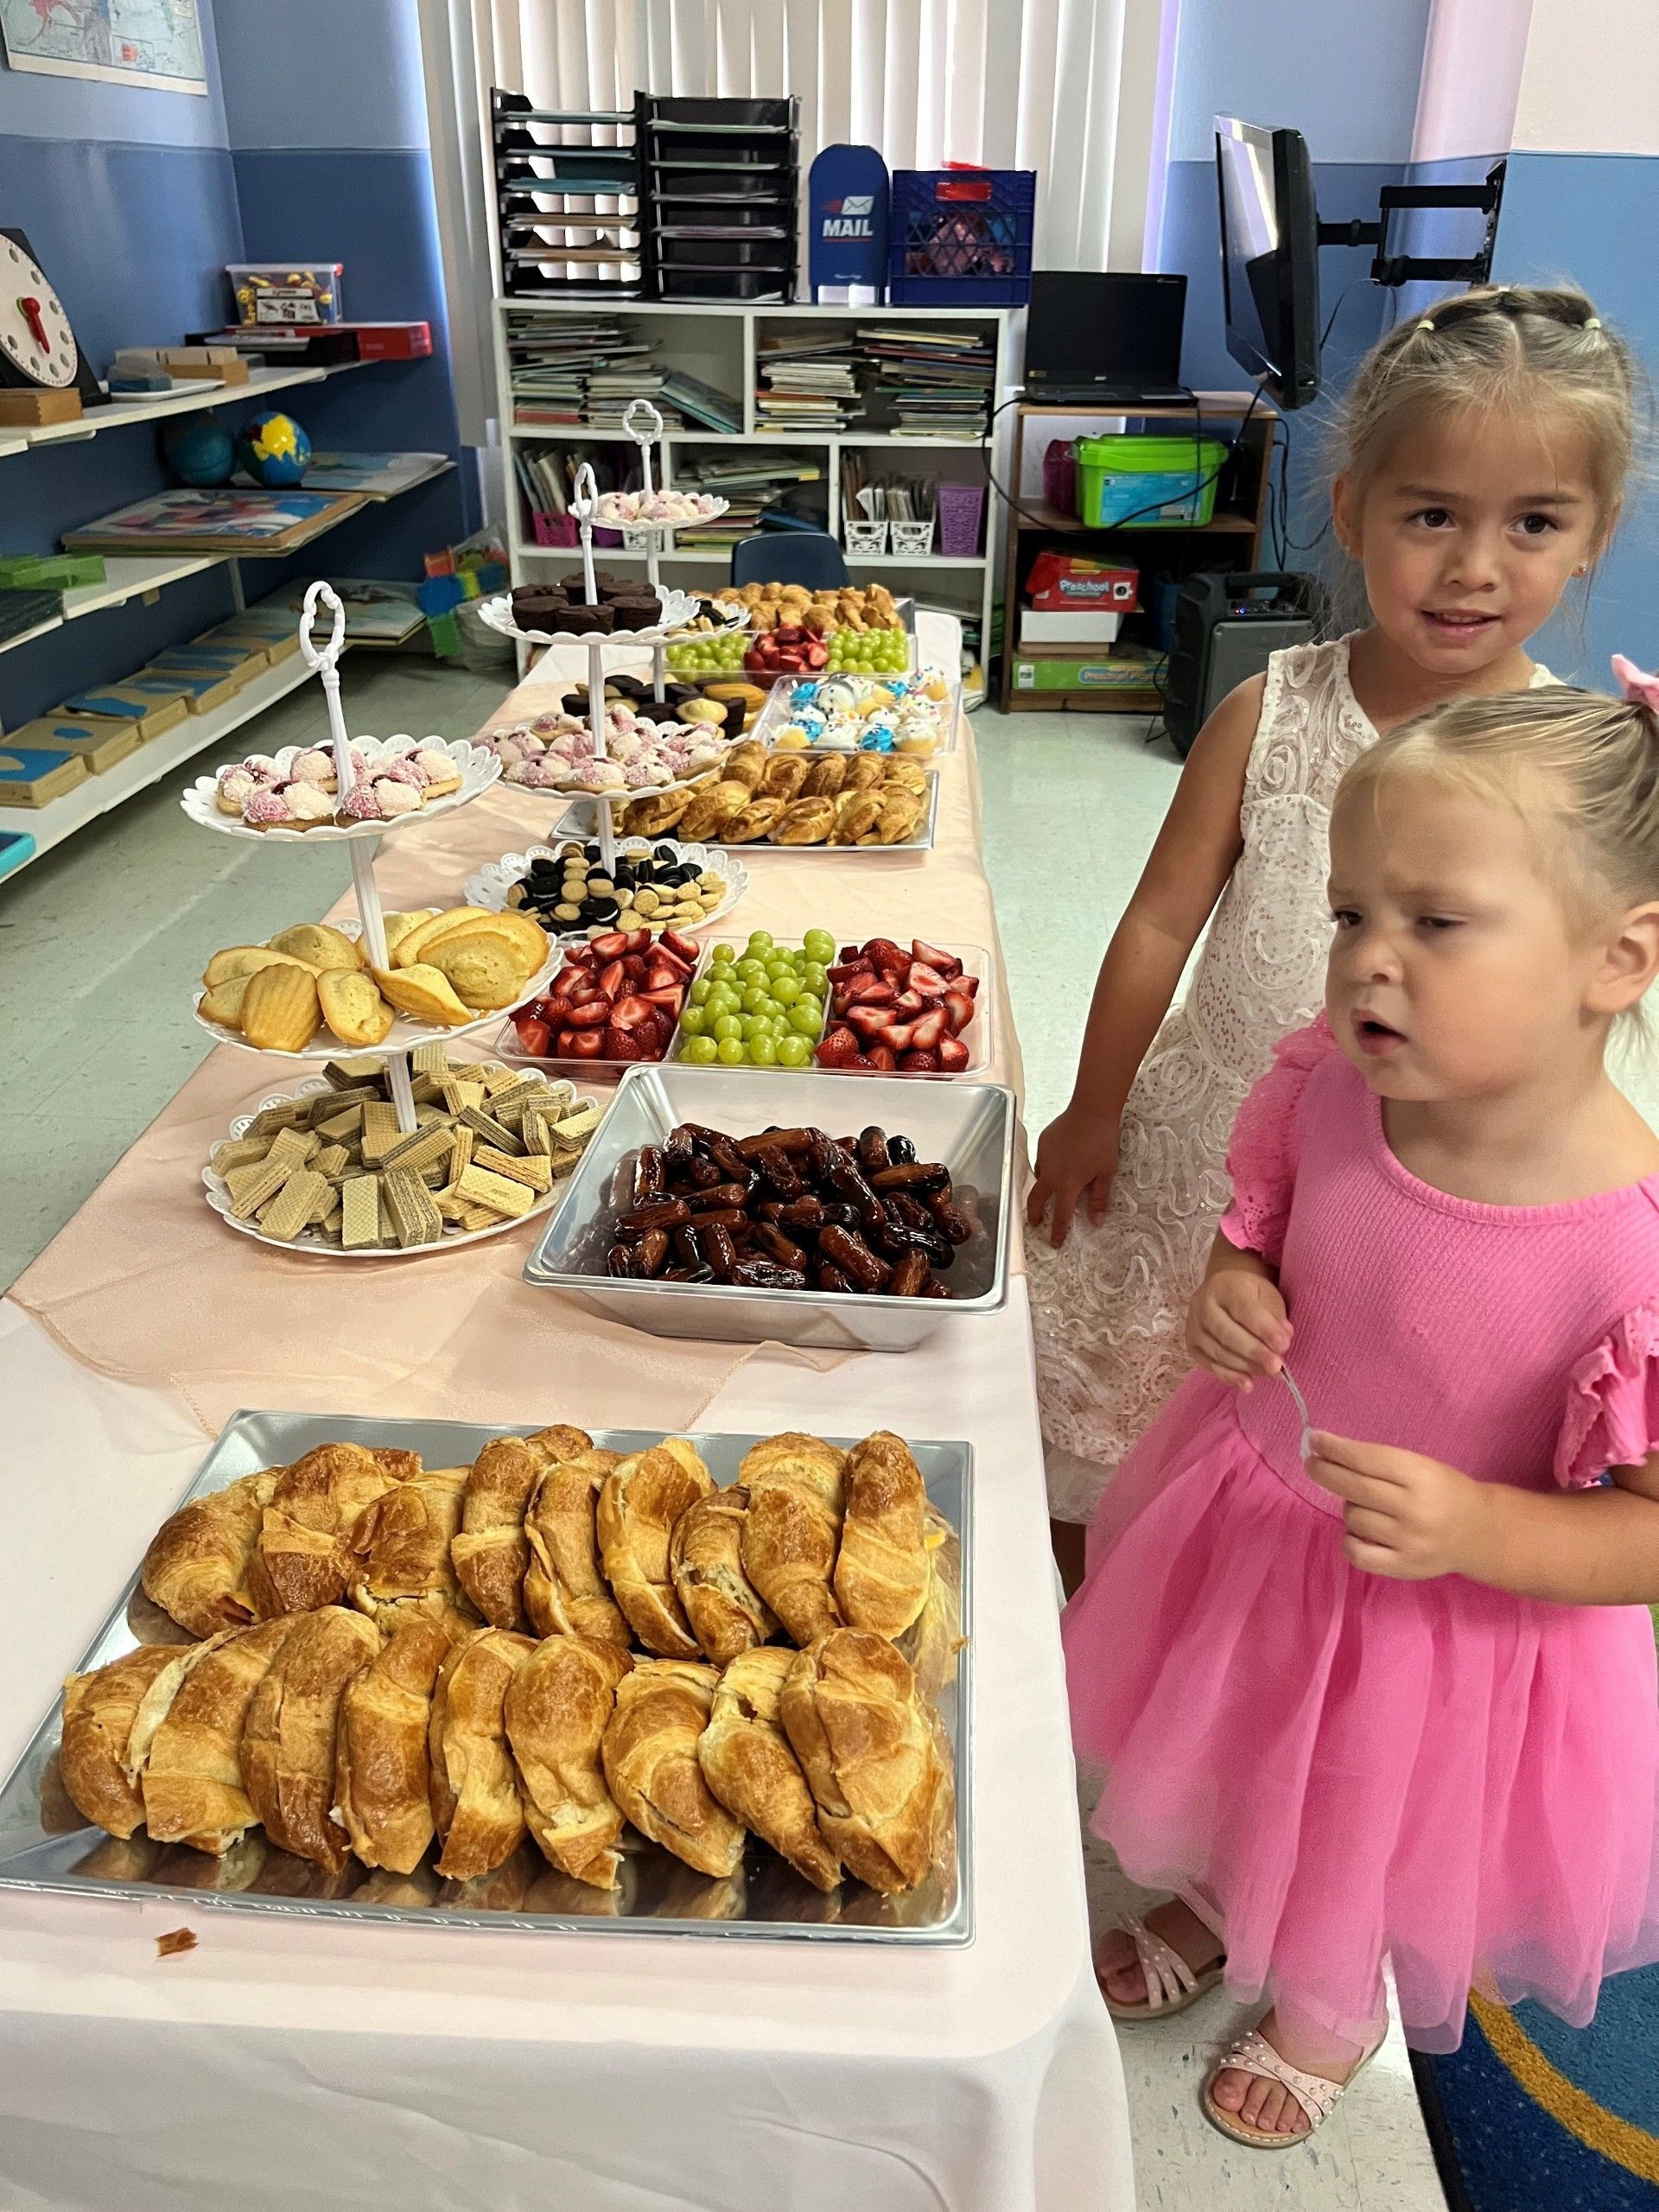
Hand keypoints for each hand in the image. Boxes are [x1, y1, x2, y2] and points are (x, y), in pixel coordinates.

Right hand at [1027, 1105, 1119, 1246]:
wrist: (1091, 1111)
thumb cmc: (1102, 1143)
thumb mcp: (1106, 1173)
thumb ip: (1099, 1198)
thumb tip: (1096, 1222)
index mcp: (1067, 1184)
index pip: (1060, 1214)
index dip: (1058, 1231)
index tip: (1054, 1243)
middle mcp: (1051, 1174)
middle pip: (1036, 1199)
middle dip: (1034, 1214)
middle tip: (1035, 1223)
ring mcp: (1044, 1157)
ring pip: (1038, 1178)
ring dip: (1042, 1189)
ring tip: (1047, 1192)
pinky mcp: (1042, 1142)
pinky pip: (1042, 1161)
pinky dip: (1047, 1168)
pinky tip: (1056, 1163)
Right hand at [1185, 1269, 1290, 1389]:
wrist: (1224, 1292)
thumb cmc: (1250, 1295)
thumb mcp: (1267, 1295)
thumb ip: (1276, 1317)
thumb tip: (1283, 1340)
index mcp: (1225, 1286)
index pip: (1244, 1309)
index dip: (1264, 1329)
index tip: (1283, 1345)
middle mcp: (1203, 1304)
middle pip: (1226, 1332)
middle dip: (1254, 1351)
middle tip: (1276, 1366)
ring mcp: (1193, 1326)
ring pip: (1217, 1352)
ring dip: (1246, 1367)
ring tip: (1270, 1373)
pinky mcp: (1191, 1345)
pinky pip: (1209, 1365)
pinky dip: (1229, 1377)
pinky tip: (1248, 1385)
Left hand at [1305, 1432, 1487, 1579]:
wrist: (1479, 1532)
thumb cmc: (1443, 1491)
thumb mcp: (1420, 1466)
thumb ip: (1379, 1462)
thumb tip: (1328, 1454)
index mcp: (1420, 1476)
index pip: (1366, 1460)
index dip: (1335, 1449)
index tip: (1315, 1440)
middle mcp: (1413, 1509)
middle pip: (1354, 1488)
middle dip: (1326, 1472)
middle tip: (1312, 1464)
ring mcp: (1408, 1541)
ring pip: (1353, 1518)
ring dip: (1349, 1508)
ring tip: (1364, 1505)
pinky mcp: (1403, 1567)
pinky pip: (1357, 1554)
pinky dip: (1349, 1540)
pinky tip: (1356, 1532)